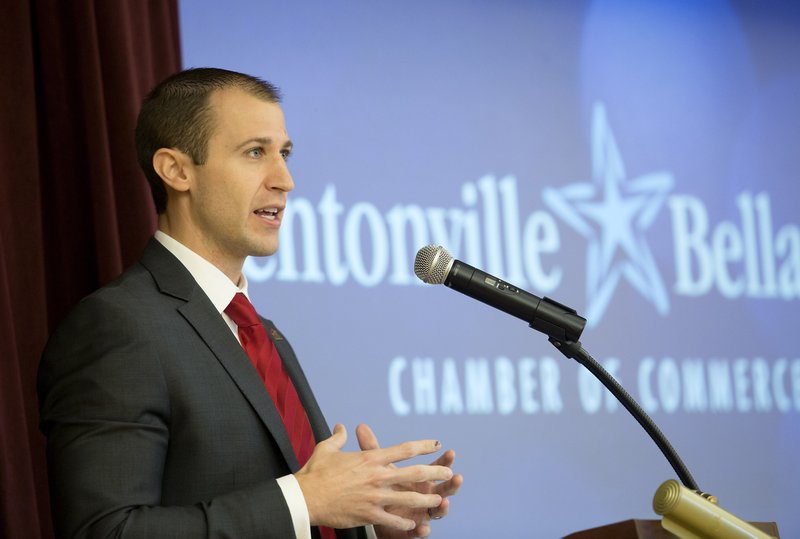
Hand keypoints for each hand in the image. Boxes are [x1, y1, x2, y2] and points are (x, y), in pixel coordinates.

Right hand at [294, 424, 453, 530]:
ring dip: (426, 501)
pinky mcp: (369, 514)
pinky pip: (393, 520)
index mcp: (371, 458)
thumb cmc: (316, 472)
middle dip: (435, 473)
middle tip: (449, 473)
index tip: (436, 443)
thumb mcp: (328, 449)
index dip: (423, 446)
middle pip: (414, 473)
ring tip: (439, 502)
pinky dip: (406, 524)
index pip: (404, 449)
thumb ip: (339, 437)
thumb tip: (342, 427)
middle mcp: (377, 476)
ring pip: (409, 498)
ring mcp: (375, 496)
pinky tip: (414, 524)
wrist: (306, 497)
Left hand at [357, 424, 462, 538]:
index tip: (450, 451)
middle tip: (456, 476)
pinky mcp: (412, 528)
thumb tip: (360, 426)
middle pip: (443, 488)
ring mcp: (422, 512)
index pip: (436, 467)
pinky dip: (422, 530)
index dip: (444, 460)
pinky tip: (423, 528)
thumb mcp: (379, 467)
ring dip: (443, 507)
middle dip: (451, 483)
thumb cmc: (382, 485)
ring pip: (437, 510)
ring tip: (445, 502)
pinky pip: (419, 531)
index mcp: (420, 478)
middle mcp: (426, 494)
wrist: (373, 512)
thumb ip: (372, 449)